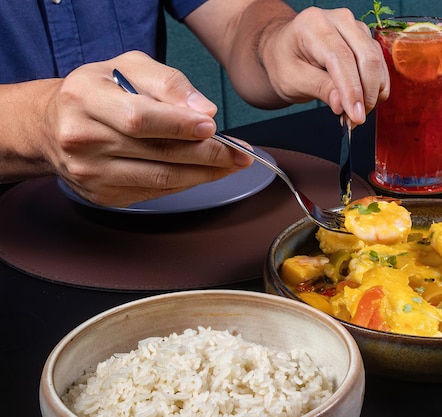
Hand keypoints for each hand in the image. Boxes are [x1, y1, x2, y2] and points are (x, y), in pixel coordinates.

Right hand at [42, 51, 252, 206]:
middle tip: (240, 153)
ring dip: (205, 174)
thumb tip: (203, 111)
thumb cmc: (97, 92)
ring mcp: (91, 173)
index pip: (141, 118)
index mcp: (85, 98)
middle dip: (208, 155)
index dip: (180, 125)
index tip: (213, 127)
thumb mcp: (127, 67)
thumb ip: (167, 83)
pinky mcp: (102, 196)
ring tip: (232, 164)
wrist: (50, 125)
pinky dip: (186, 183)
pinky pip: (155, 192)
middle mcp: (82, 139)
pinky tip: (204, 173)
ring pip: (161, 179)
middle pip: (157, 153)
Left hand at [259, 7, 389, 123]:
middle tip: (355, 120)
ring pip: (377, 63)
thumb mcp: (293, 80)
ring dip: (371, 94)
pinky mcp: (365, 39)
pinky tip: (360, 103)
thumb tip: (343, 104)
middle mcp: (338, 20)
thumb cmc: (284, 62)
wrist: (284, 51)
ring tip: (353, 114)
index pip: (342, 58)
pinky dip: (374, 88)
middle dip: (365, 95)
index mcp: (314, 24)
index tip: (356, 116)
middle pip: (366, 59)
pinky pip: (379, 66)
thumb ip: (319, 89)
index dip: (352, 90)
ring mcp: (355, 28)